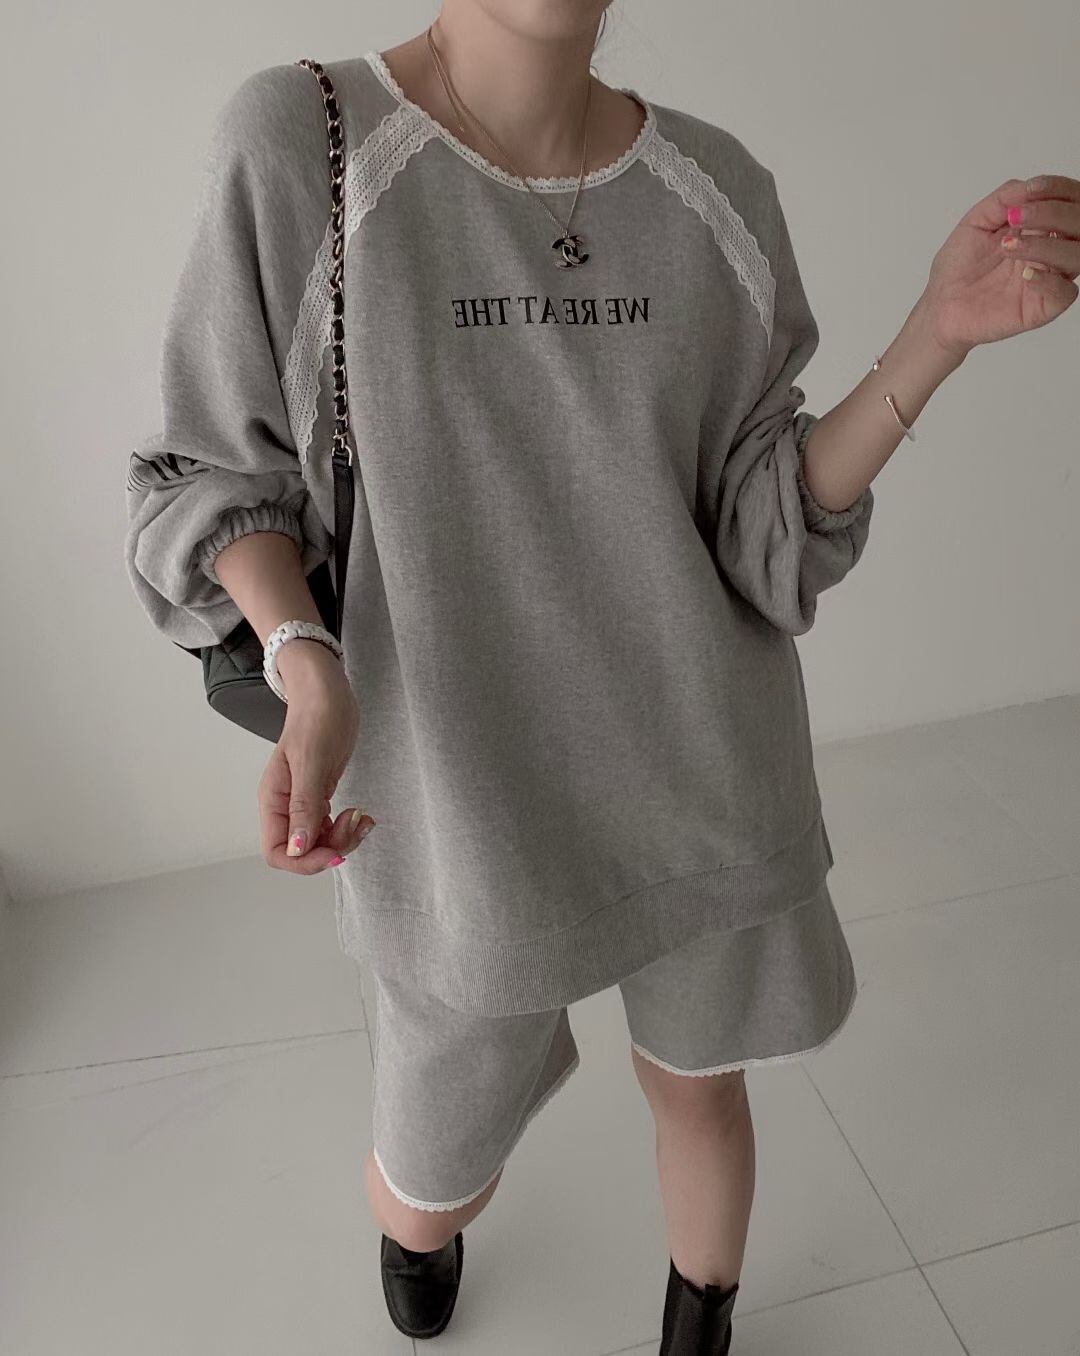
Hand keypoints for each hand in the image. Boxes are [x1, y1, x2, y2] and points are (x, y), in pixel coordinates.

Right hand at [256, 653, 374, 875]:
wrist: (328, 693)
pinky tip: (361, 815)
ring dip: (342, 839)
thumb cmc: (317, 718)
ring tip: (361, 819)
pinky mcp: (319, 796)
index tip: (334, 851)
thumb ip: (303, 806)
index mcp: (273, 799)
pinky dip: (346, 828)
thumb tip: (297, 847)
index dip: (304, 861)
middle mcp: (284, 806)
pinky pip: (329, 827)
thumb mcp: (311, 761)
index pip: (276, 852)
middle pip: (300, 852)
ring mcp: (302, 802)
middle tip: (354, 826)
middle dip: (329, 849)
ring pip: (318, 843)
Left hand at [918, 174, 1078, 358]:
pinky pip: (1065, 292)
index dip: (1059, 189)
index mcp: (1042, 226)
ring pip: (1076, 255)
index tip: (1032, 188)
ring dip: (1045, 245)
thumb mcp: (976, 221)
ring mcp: (1050, 278)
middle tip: (1016, 217)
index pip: (1071, 200)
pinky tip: (1024, 275)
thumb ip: (1004, 199)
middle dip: (1052, 213)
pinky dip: (1049, 280)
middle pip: (1079, 224)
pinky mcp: (1042, 307)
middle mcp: (1052, 250)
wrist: (939, 305)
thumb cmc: (959, 266)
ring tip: (1008, 246)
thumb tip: (1030, 186)